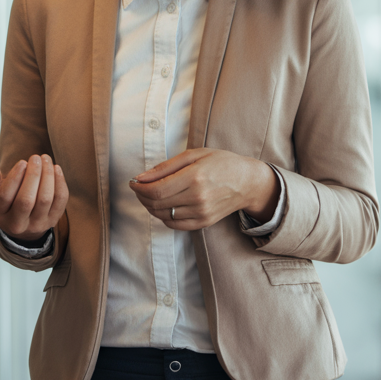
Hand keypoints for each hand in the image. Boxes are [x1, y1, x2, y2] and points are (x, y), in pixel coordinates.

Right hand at [0, 154, 67, 243]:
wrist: (24, 221)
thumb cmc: (9, 201)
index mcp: (0, 215)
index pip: (5, 197)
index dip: (15, 178)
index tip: (22, 162)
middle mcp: (18, 224)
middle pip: (26, 200)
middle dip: (33, 175)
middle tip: (35, 158)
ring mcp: (37, 224)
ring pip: (45, 199)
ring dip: (48, 175)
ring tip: (45, 159)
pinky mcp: (53, 220)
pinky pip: (60, 201)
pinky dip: (60, 182)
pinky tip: (56, 169)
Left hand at [129, 148, 277, 230]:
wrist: (247, 182)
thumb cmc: (221, 163)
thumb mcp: (194, 155)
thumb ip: (165, 167)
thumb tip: (140, 178)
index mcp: (195, 177)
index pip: (156, 190)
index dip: (139, 188)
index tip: (133, 181)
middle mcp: (198, 198)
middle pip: (157, 204)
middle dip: (141, 196)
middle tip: (139, 187)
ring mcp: (201, 213)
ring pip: (163, 215)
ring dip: (150, 206)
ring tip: (151, 194)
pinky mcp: (203, 223)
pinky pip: (174, 225)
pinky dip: (163, 216)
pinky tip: (164, 205)